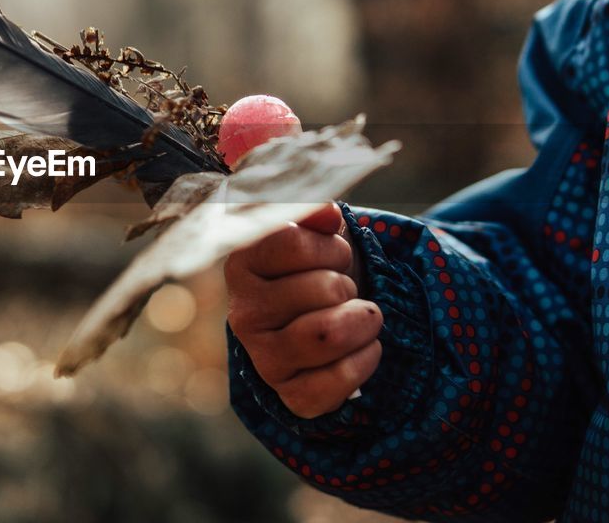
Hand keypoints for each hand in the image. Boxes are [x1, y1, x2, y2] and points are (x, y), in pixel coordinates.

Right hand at [225, 203, 383, 418]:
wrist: (320, 321)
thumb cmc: (316, 270)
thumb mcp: (312, 231)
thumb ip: (312, 213)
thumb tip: (325, 214)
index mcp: (242, 266)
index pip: (293, 241)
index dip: (329, 245)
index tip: (330, 253)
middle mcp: (243, 315)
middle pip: (326, 288)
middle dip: (348, 284)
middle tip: (340, 291)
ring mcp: (263, 359)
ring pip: (331, 334)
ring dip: (363, 321)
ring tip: (358, 317)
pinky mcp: (290, 396)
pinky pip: (342, 379)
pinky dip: (366, 359)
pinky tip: (360, 348)